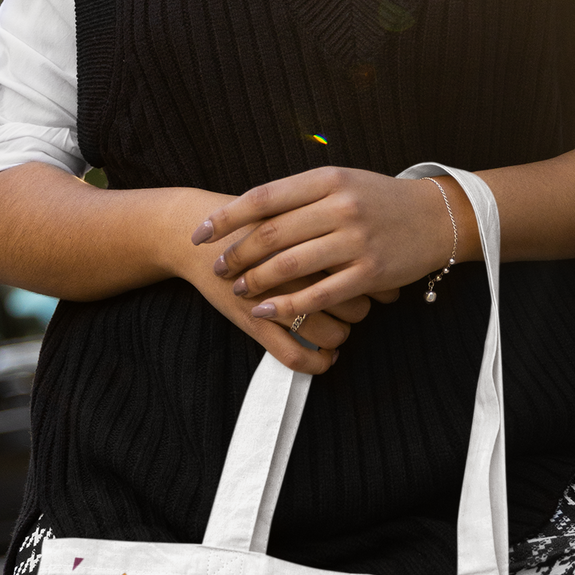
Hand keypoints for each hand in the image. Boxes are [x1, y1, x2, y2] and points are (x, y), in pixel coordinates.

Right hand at [160, 187, 364, 374]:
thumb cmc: (251, 220)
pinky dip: (316, 363)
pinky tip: (325, 359)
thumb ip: (331, 229)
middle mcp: (299, 269)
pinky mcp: (253, 321)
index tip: (380, 287)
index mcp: (314, 237)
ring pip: (331, 333)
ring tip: (338, 329)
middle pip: (355, 303)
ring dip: (341, 337)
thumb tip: (376, 256)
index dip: (378, 283)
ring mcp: (275, 297)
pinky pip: (295, 356)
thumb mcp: (292, 211)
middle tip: (355, 304)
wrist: (194, 232)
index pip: (364, 269)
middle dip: (361, 309)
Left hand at [192, 167, 469, 331]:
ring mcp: (357, 241)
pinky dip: (287, 305)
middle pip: (272, 234)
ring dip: (256, 280)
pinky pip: (320, 294)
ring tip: (237, 288)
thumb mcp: (342, 181)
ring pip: (291, 265)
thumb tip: (250, 209)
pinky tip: (265, 310)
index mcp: (328, 179)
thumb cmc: (380, 199)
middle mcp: (341, 207)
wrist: (439, 216)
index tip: (201, 233)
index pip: (264, 197)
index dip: (226, 217)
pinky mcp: (370, 273)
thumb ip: (301, 194)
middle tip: (218, 267)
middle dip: (237, 254)